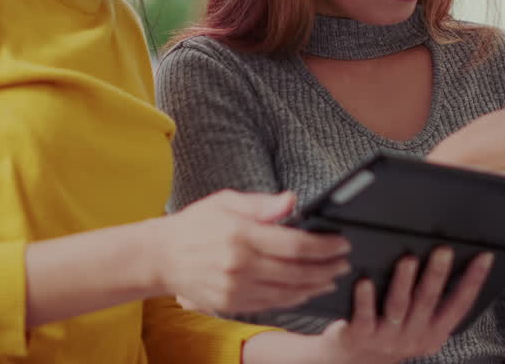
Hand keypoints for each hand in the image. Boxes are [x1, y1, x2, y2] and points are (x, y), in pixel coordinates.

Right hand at [152, 190, 350, 313]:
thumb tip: (292, 200)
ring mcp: (235, 287)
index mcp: (240, 233)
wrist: (160, 256)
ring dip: (316, 286)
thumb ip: (262, 203)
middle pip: (297, 271)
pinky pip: (273, 303)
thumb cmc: (195, 224)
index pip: (294, 243)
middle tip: (344, 262)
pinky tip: (306, 290)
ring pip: (288, 291)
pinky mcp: (232, 303)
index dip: (324, 245)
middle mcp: (239, 263)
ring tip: (331, 277)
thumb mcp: (225, 201)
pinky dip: (295, 298)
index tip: (341, 243)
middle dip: (327, 267)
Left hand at [315, 247, 493, 363]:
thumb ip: (431, 303)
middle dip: (438, 274)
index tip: (484, 257)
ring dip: (404, 281)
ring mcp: (389, 338)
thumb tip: (446, 260)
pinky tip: (365, 281)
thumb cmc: (391, 334)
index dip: (474, 281)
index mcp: (435, 332)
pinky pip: (366, 315)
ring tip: (408, 259)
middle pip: (429, 301)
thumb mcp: (420, 325)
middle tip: (443, 250)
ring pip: (400, 306)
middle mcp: (416, 336)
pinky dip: (366, 298)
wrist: (356, 362)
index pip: (460, 304)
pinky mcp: (362, 336)